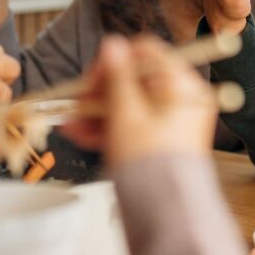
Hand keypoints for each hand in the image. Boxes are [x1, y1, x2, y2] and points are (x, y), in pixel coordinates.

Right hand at [60, 35, 217, 165]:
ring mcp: (174, 119)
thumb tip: (112, 43)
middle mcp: (183, 97)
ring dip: (98, 113)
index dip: (115, 61)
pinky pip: (135, 123)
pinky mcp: (164, 138)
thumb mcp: (126, 114)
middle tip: (76, 107)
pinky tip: (81, 136)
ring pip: (131, 104)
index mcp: (182, 84)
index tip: (92, 79)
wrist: (164, 211)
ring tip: (71, 127)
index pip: (146, 53)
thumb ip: (117, 77)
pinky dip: (110, 127)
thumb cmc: (149, 162)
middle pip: (136, 80)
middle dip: (100, 93)